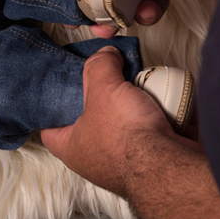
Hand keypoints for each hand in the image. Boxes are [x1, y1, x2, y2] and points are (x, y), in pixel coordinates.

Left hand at [43, 49, 219, 218]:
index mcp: (73, 148)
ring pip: (128, 123)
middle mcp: (97, 158)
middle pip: (95, 120)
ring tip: (139, 82)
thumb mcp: (103, 87)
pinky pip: (156, 129)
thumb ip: (99, 65)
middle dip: (105, 98)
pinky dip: (161, 113)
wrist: (168, 164)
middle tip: (109, 78)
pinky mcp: (155, 158)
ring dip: (136, 104)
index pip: (51, 130)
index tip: (61, 93)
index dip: (53, 111)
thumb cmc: (127, 137)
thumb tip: (106, 54)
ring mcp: (128, 160)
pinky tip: (163, 95)